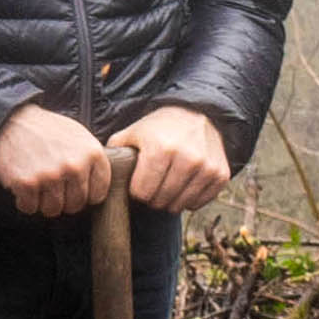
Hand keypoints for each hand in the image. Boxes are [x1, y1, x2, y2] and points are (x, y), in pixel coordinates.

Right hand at [0, 103, 118, 216]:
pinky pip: (30, 208)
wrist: (11, 121)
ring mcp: (50, 175)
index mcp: (92, 153)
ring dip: (43, 202)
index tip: (75, 189)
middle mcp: (74, 165)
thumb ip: (92, 160)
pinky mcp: (26, 183)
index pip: (99, 194)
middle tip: (52, 187)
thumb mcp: (79, 136)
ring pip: (53, 210)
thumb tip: (100, 186)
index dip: (86, 195)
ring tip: (38, 185)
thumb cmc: (46, 129)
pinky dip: (24, 201)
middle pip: (75, 205)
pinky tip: (24, 186)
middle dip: (64, 200)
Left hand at [109, 105, 233, 212]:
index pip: (142, 193)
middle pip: (161, 201)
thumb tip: (98, 174)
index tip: (138, 183)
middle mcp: (186, 158)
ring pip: (180, 205)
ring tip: (167, 186)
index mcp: (160, 148)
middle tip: (152, 186)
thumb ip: (114, 153)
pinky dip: (190, 199)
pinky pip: (199, 203)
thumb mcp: (133, 133)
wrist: (197, 114)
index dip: (136, 191)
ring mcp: (206, 168)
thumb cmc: (159, 128)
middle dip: (152, 198)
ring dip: (170, 201)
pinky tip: (184, 185)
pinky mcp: (220, 174)